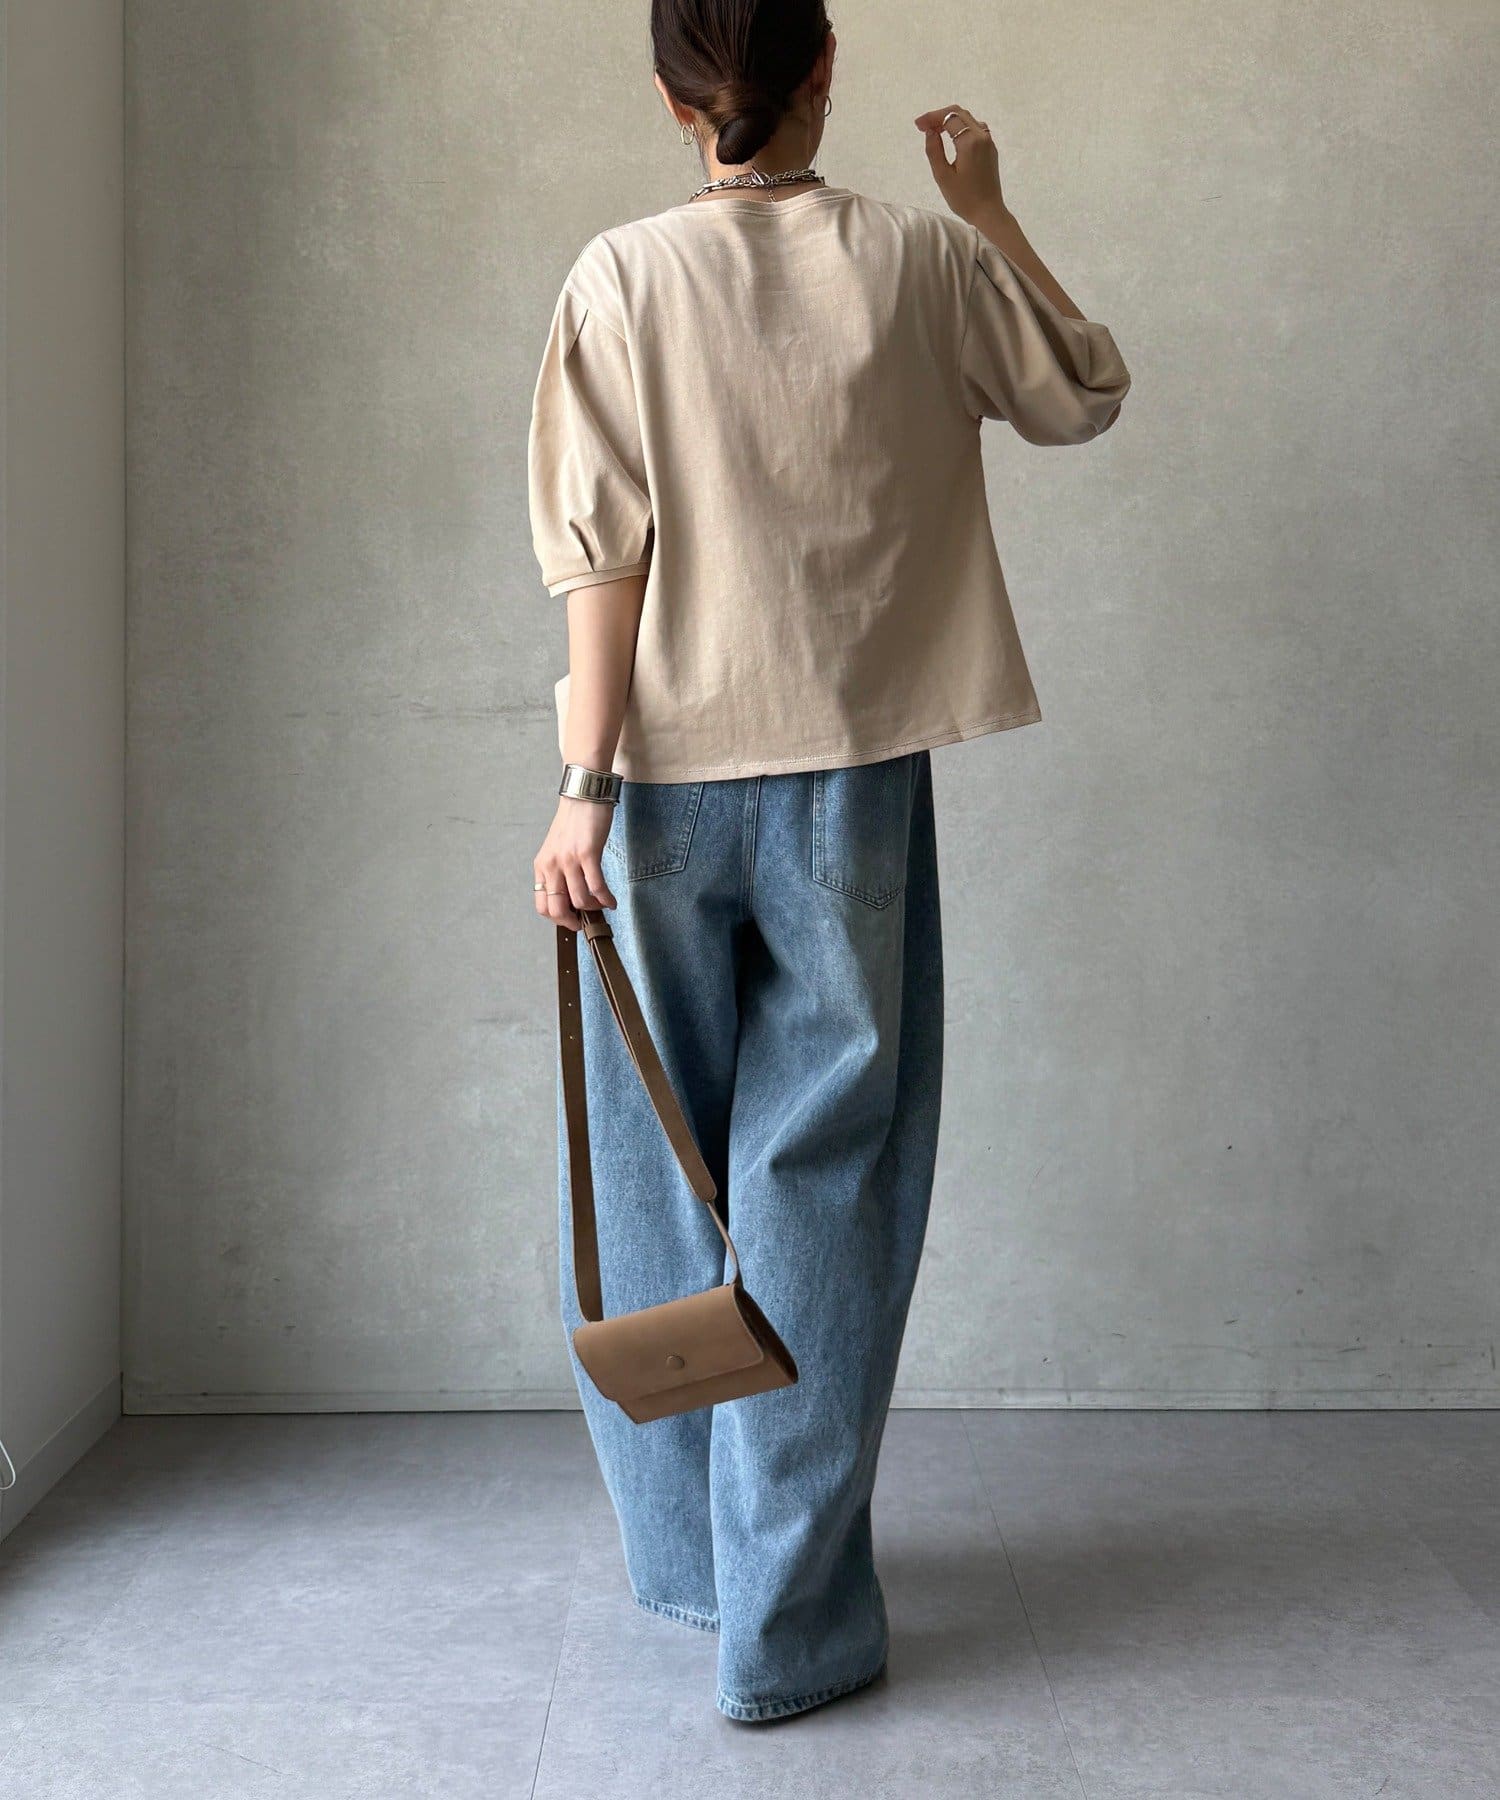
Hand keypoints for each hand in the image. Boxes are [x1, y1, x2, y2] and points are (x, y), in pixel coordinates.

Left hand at [533, 797, 617, 930]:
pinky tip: (612, 901)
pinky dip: (606, 899)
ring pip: (579, 901)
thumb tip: (572, 897)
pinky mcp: (587, 854)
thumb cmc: (573, 822)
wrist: (584, 796)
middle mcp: (551, 865)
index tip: (571, 921)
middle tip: (586, 922)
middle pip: (557, 909)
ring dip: (594, 909)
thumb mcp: (557, 849)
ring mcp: (568, 860)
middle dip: (573, 922)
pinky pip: (596, 886)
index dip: (557, 919)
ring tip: (603, 906)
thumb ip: (559, 871)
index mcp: (542, 866)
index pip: (542, 905)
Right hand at [914, 104, 1004, 225]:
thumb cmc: (964, 199)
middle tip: (923, 127)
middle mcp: (982, 136)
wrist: (989, 213)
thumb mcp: (943, 176)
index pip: (949, 118)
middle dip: (939, 116)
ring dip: (950, 120)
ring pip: (968, 119)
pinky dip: (960, 127)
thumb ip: (934, 151)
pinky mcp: (990, 149)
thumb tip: (930, 132)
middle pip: (959, 113)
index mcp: (970, 142)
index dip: (931, 118)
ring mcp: (988, 141)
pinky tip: (951, 138)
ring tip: (935, 131)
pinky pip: (975, 128)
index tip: (918, 126)